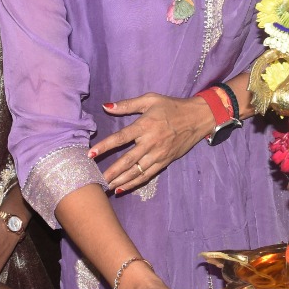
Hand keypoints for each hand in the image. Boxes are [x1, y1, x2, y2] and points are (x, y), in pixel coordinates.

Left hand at [93, 93, 214, 194]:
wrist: (197, 118)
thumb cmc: (171, 106)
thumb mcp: (150, 99)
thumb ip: (127, 104)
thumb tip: (106, 106)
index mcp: (145, 125)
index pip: (121, 137)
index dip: (105, 146)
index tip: (90, 154)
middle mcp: (151, 142)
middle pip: (128, 160)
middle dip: (111, 171)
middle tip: (95, 179)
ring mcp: (158, 154)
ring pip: (137, 171)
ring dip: (120, 180)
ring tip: (105, 187)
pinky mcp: (165, 162)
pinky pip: (147, 175)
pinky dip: (134, 183)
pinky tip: (122, 188)